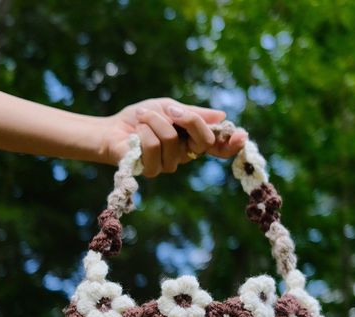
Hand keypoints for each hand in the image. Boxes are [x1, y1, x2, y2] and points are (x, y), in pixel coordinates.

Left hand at [102, 98, 247, 176]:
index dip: (231, 144)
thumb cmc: (141, 118)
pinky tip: (137, 132)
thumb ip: (193, 113)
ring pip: (172, 140)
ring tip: (143, 118)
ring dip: (155, 121)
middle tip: (170, 109)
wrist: (112, 128)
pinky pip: (153, 147)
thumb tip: (222, 115)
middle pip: (202, 141)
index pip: (217, 147)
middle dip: (188, 120)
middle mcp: (185, 156)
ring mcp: (169, 165)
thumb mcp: (169, 108)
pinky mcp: (151, 171)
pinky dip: (144, 131)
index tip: (242, 136)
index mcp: (192, 140)